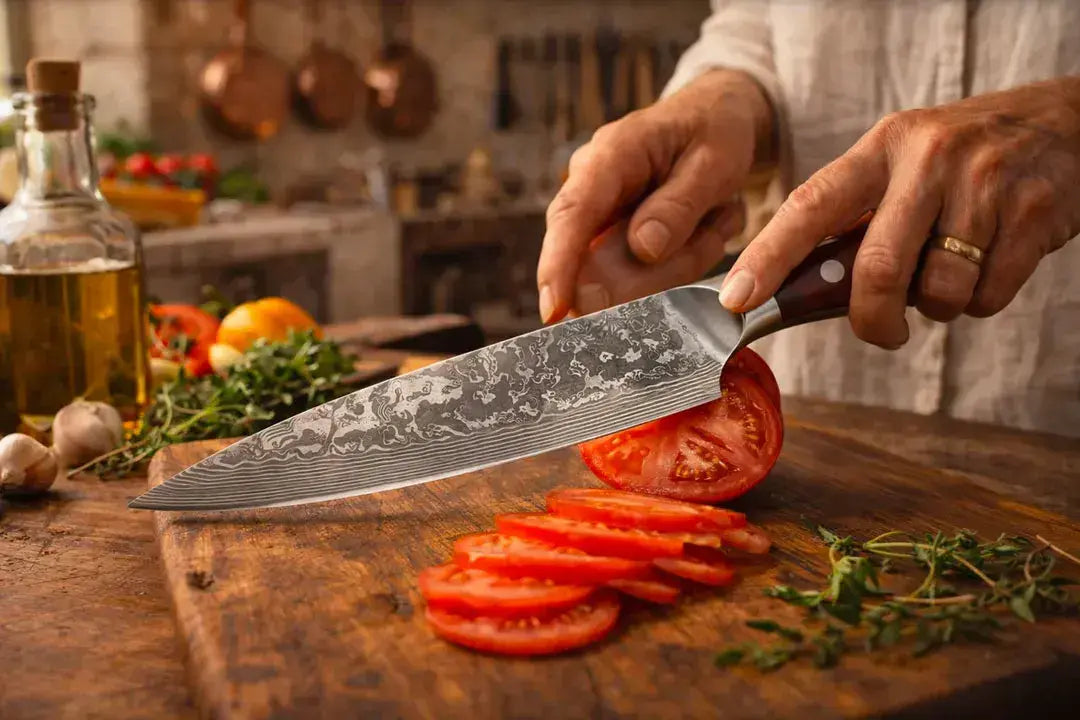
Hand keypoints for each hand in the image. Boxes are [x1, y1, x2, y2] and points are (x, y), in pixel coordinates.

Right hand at [536, 70, 774, 321]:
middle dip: (647, 272)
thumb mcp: (715, 160)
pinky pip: (635, 274)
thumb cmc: (713, 130)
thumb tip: (643, 249)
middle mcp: (590, 184)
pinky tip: (702, 230)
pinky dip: (677, 263)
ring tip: (715, 218)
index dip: (558, 266)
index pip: (572, 214)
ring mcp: (598, 214)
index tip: (554, 309)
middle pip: (591, 257)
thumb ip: (679, 205)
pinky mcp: (611, 237)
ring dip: (676, 261)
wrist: (713, 118)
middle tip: (711, 233)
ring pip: (619, 273)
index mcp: (611, 154)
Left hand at [721, 76, 1079, 348]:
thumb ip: (857, 220)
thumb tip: (799, 293)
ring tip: (950, 272)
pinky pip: (987, 296)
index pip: (811, 205)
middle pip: (877, 268)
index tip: (738, 297)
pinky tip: (989, 263)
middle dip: (871, 319)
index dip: (769, 256)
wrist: (1061, 124)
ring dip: (937, 307)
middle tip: (880, 331)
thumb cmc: (958, 163)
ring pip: (938, 292)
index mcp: (880, 148)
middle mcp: (928, 159)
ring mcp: (984, 184)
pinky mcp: (1033, 212)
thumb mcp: (901, 166)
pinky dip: (981, 300)